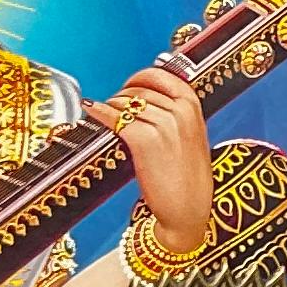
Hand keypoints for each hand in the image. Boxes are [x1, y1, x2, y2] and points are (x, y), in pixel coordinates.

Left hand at [99, 58, 212, 255]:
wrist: (188, 209)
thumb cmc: (188, 179)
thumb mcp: (192, 138)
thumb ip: (175, 116)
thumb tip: (144, 102)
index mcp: (194, 107)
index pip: (161, 76)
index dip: (139, 78)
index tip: (128, 85)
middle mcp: (180, 111)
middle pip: (139, 89)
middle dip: (122, 96)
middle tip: (113, 107)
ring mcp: (163, 125)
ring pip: (125, 102)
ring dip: (110, 107)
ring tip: (105, 117)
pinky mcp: (144, 140)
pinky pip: (114, 118)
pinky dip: (99, 113)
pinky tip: (91, 112)